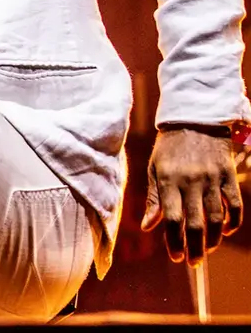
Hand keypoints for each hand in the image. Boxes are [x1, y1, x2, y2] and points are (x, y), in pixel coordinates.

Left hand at [141, 126, 242, 265]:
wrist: (195, 119)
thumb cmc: (169, 147)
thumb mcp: (154, 168)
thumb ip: (154, 198)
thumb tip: (147, 227)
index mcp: (168, 180)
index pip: (171, 218)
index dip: (173, 240)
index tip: (175, 256)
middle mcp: (190, 181)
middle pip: (195, 222)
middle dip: (195, 247)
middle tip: (193, 262)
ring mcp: (212, 178)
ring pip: (216, 217)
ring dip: (213, 238)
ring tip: (207, 250)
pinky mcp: (228, 175)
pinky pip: (234, 204)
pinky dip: (232, 221)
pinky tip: (225, 231)